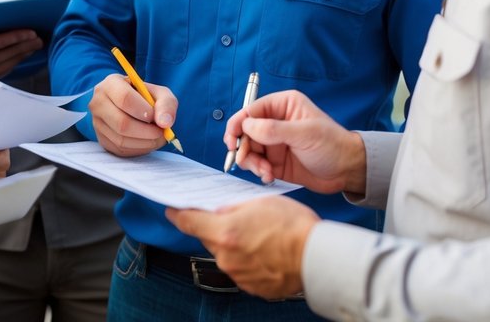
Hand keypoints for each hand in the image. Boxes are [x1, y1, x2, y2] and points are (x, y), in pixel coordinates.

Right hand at [0, 24, 43, 90]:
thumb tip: (4, 20)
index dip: (13, 37)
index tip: (30, 32)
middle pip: (1, 55)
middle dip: (22, 46)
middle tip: (38, 39)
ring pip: (2, 66)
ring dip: (20, 56)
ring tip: (33, 46)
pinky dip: (12, 64)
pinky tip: (21, 56)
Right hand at [89, 73, 177, 156]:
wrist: (130, 107)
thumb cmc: (145, 97)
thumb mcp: (159, 93)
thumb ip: (166, 104)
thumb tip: (165, 123)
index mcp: (110, 84)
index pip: (125, 98)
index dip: (144, 110)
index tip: (154, 116)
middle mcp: (98, 102)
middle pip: (122, 123)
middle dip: (146, 131)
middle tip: (160, 131)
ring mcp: (97, 123)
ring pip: (121, 140)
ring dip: (145, 143)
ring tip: (157, 137)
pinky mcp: (102, 139)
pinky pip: (120, 150)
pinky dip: (139, 149)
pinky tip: (147, 142)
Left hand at [166, 196, 316, 299]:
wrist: (317, 258)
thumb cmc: (293, 226)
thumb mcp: (260, 202)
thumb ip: (233, 207)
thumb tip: (219, 211)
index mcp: (225, 232)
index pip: (188, 222)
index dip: (177, 214)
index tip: (172, 210)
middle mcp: (227, 257)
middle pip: (209, 238)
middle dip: (217, 228)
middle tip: (238, 220)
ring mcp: (238, 274)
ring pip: (226, 254)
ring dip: (235, 245)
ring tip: (260, 236)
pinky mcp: (251, 287)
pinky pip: (241, 269)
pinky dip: (248, 260)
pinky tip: (265, 251)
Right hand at [226, 91, 365, 193]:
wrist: (348, 171)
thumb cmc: (332, 145)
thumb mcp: (304, 134)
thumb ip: (273, 129)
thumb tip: (246, 126)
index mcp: (283, 106)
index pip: (251, 111)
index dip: (237, 125)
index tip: (232, 141)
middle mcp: (275, 122)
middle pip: (245, 132)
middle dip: (243, 148)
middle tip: (245, 161)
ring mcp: (274, 143)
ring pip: (248, 150)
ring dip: (251, 162)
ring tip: (265, 172)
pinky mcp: (275, 161)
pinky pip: (257, 165)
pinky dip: (258, 172)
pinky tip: (269, 177)